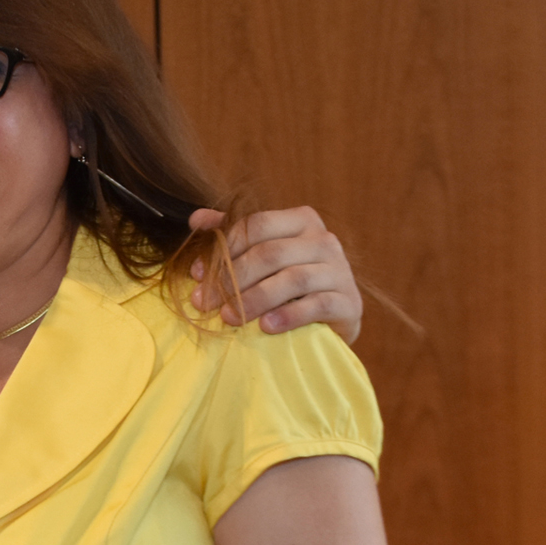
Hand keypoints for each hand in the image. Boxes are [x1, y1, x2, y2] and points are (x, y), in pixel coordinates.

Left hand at [189, 206, 361, 343]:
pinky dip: (289, 316)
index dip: (224, 248)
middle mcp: (324, 240)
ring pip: (292, 279)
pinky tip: (266, 327)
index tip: (196, 274)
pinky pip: (317, 305)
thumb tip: (197, 218)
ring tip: (229, 317)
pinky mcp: (349, 301)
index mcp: (301, 220)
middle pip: (270, 254)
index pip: (257, 225)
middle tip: (204, 302)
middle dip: (231, 279)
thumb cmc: (286, 284)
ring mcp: (340, 270)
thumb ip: (232, 235)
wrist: (327, 320)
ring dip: (254, 299)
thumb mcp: (260, 255)